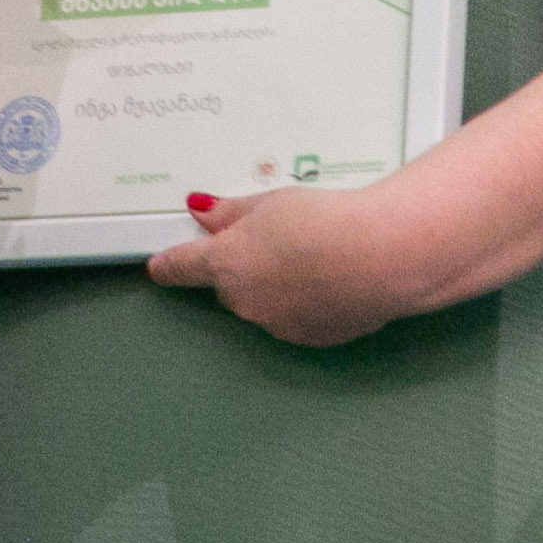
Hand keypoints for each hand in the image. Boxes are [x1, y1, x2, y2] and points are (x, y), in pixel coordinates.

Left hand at [143, 187, 412, 346]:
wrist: (384, 257)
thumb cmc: (328, 222)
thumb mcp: (271, 203)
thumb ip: (232, 213)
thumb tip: (204, 213)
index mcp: (226, 264)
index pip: (183, 267)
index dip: (169, 266)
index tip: (158, 268)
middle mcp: (245, 301)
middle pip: (229, 285)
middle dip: (243, 268)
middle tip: (276, 241)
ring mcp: (278, 325)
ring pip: (263, 304)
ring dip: (277, 286)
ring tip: (315, 257)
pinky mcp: (311, 339)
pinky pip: (295, 319)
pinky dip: (305, 303)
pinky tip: (333, 280)